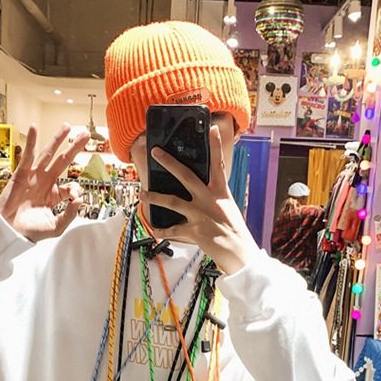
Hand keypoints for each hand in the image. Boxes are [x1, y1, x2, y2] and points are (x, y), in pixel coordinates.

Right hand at [0, 123, 89, 242]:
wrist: (10, 231)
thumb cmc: (30, 230)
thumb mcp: (56, 226)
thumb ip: (70, 215)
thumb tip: (80, 200)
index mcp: (54, 195)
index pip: (70, 186)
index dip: (76, 190)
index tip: (76, 198)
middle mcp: (45, 182)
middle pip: (63, 161)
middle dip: (74, 148)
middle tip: (85, 135)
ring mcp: (34, 176)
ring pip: (48, 154)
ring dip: (57, 139)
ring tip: (67, 127)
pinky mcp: (21, 174)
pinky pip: (27, 155)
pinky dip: (30, 141)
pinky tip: (34, 128)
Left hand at [140, 125, 260, 275]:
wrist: (238, 252)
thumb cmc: (233, 229)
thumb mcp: (227, 207)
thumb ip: (214, 196)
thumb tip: (200, 189)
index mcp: (220, 192)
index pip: (218, 164)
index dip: (215, 146)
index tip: (211, 128)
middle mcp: (209, 200)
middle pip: (186, 176)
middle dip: (169, 163)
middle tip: (156, 152)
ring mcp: (200, 215)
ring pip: (172, 201)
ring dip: (155, 197)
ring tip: (142, 194)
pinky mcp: (194, 231)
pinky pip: (173, 230)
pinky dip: (163, 231)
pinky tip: (154, 230)